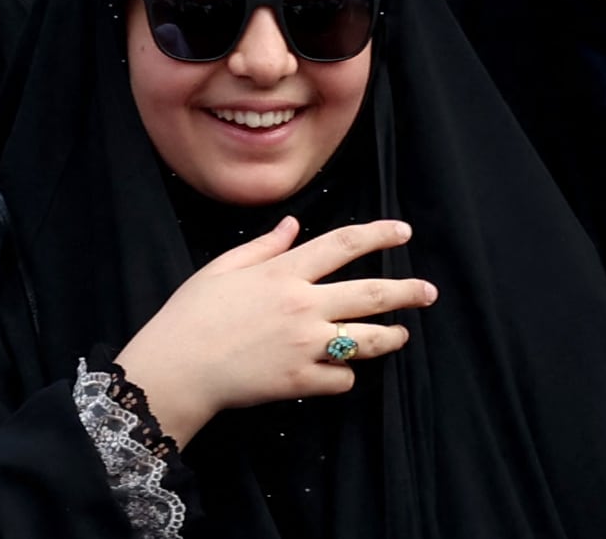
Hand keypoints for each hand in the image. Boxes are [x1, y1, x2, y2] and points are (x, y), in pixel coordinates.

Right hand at [110, 216, 437, 439]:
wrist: (176, 369)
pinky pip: (341, 378)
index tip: (404, 232)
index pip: (344, 244)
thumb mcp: (222, 268)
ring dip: (391, 336)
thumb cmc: (192, 315)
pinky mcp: (299, 381)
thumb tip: (293, 224)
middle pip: (370, 293)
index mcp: (284, 272)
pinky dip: (346, 374)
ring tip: (401, 334)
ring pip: (367, 339)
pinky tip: (344, 370)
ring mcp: (304, 345)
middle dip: (406, 291)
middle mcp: (303, 305)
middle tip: (429, 291)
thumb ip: (264, 246)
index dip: (379, 234)